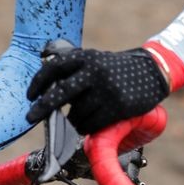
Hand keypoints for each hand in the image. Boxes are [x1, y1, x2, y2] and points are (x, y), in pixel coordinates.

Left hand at [26, 42, 170, 134]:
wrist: (152, 72)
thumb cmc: (116, 69)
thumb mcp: (95, 60)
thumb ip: (73, 69)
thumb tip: (44, 90)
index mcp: (87, 57)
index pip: (55, 67)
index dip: (38, 82)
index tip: (30, 96)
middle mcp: (96, 71)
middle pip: (61, 92)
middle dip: (43, 107)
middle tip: (30, 117)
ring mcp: (107, 89)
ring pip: (77, 113)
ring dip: (72, 121)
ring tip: (77, 119)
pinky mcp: (118, 106)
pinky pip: (92, 124)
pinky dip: (86, 127)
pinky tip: (89, 123)